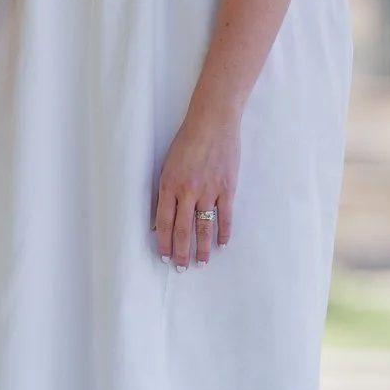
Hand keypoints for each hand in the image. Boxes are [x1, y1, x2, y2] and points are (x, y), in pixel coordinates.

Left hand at [152, 112, 240, 270]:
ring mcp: (209, 190)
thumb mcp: (168, 164)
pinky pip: (225, 216)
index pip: (164, 222)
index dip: (164, 242)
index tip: (165, 256)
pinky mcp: (227, 188)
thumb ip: (165, 190)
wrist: (212, 121)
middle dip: (182, 252)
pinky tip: (222, 244)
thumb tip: (162, 218)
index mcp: (169, 184)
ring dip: (202, 248)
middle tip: (182, 268)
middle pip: (183, 229)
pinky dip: (224, 233)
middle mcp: (188, 191)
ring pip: (204, 227)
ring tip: (202, 262)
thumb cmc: (187, 141)